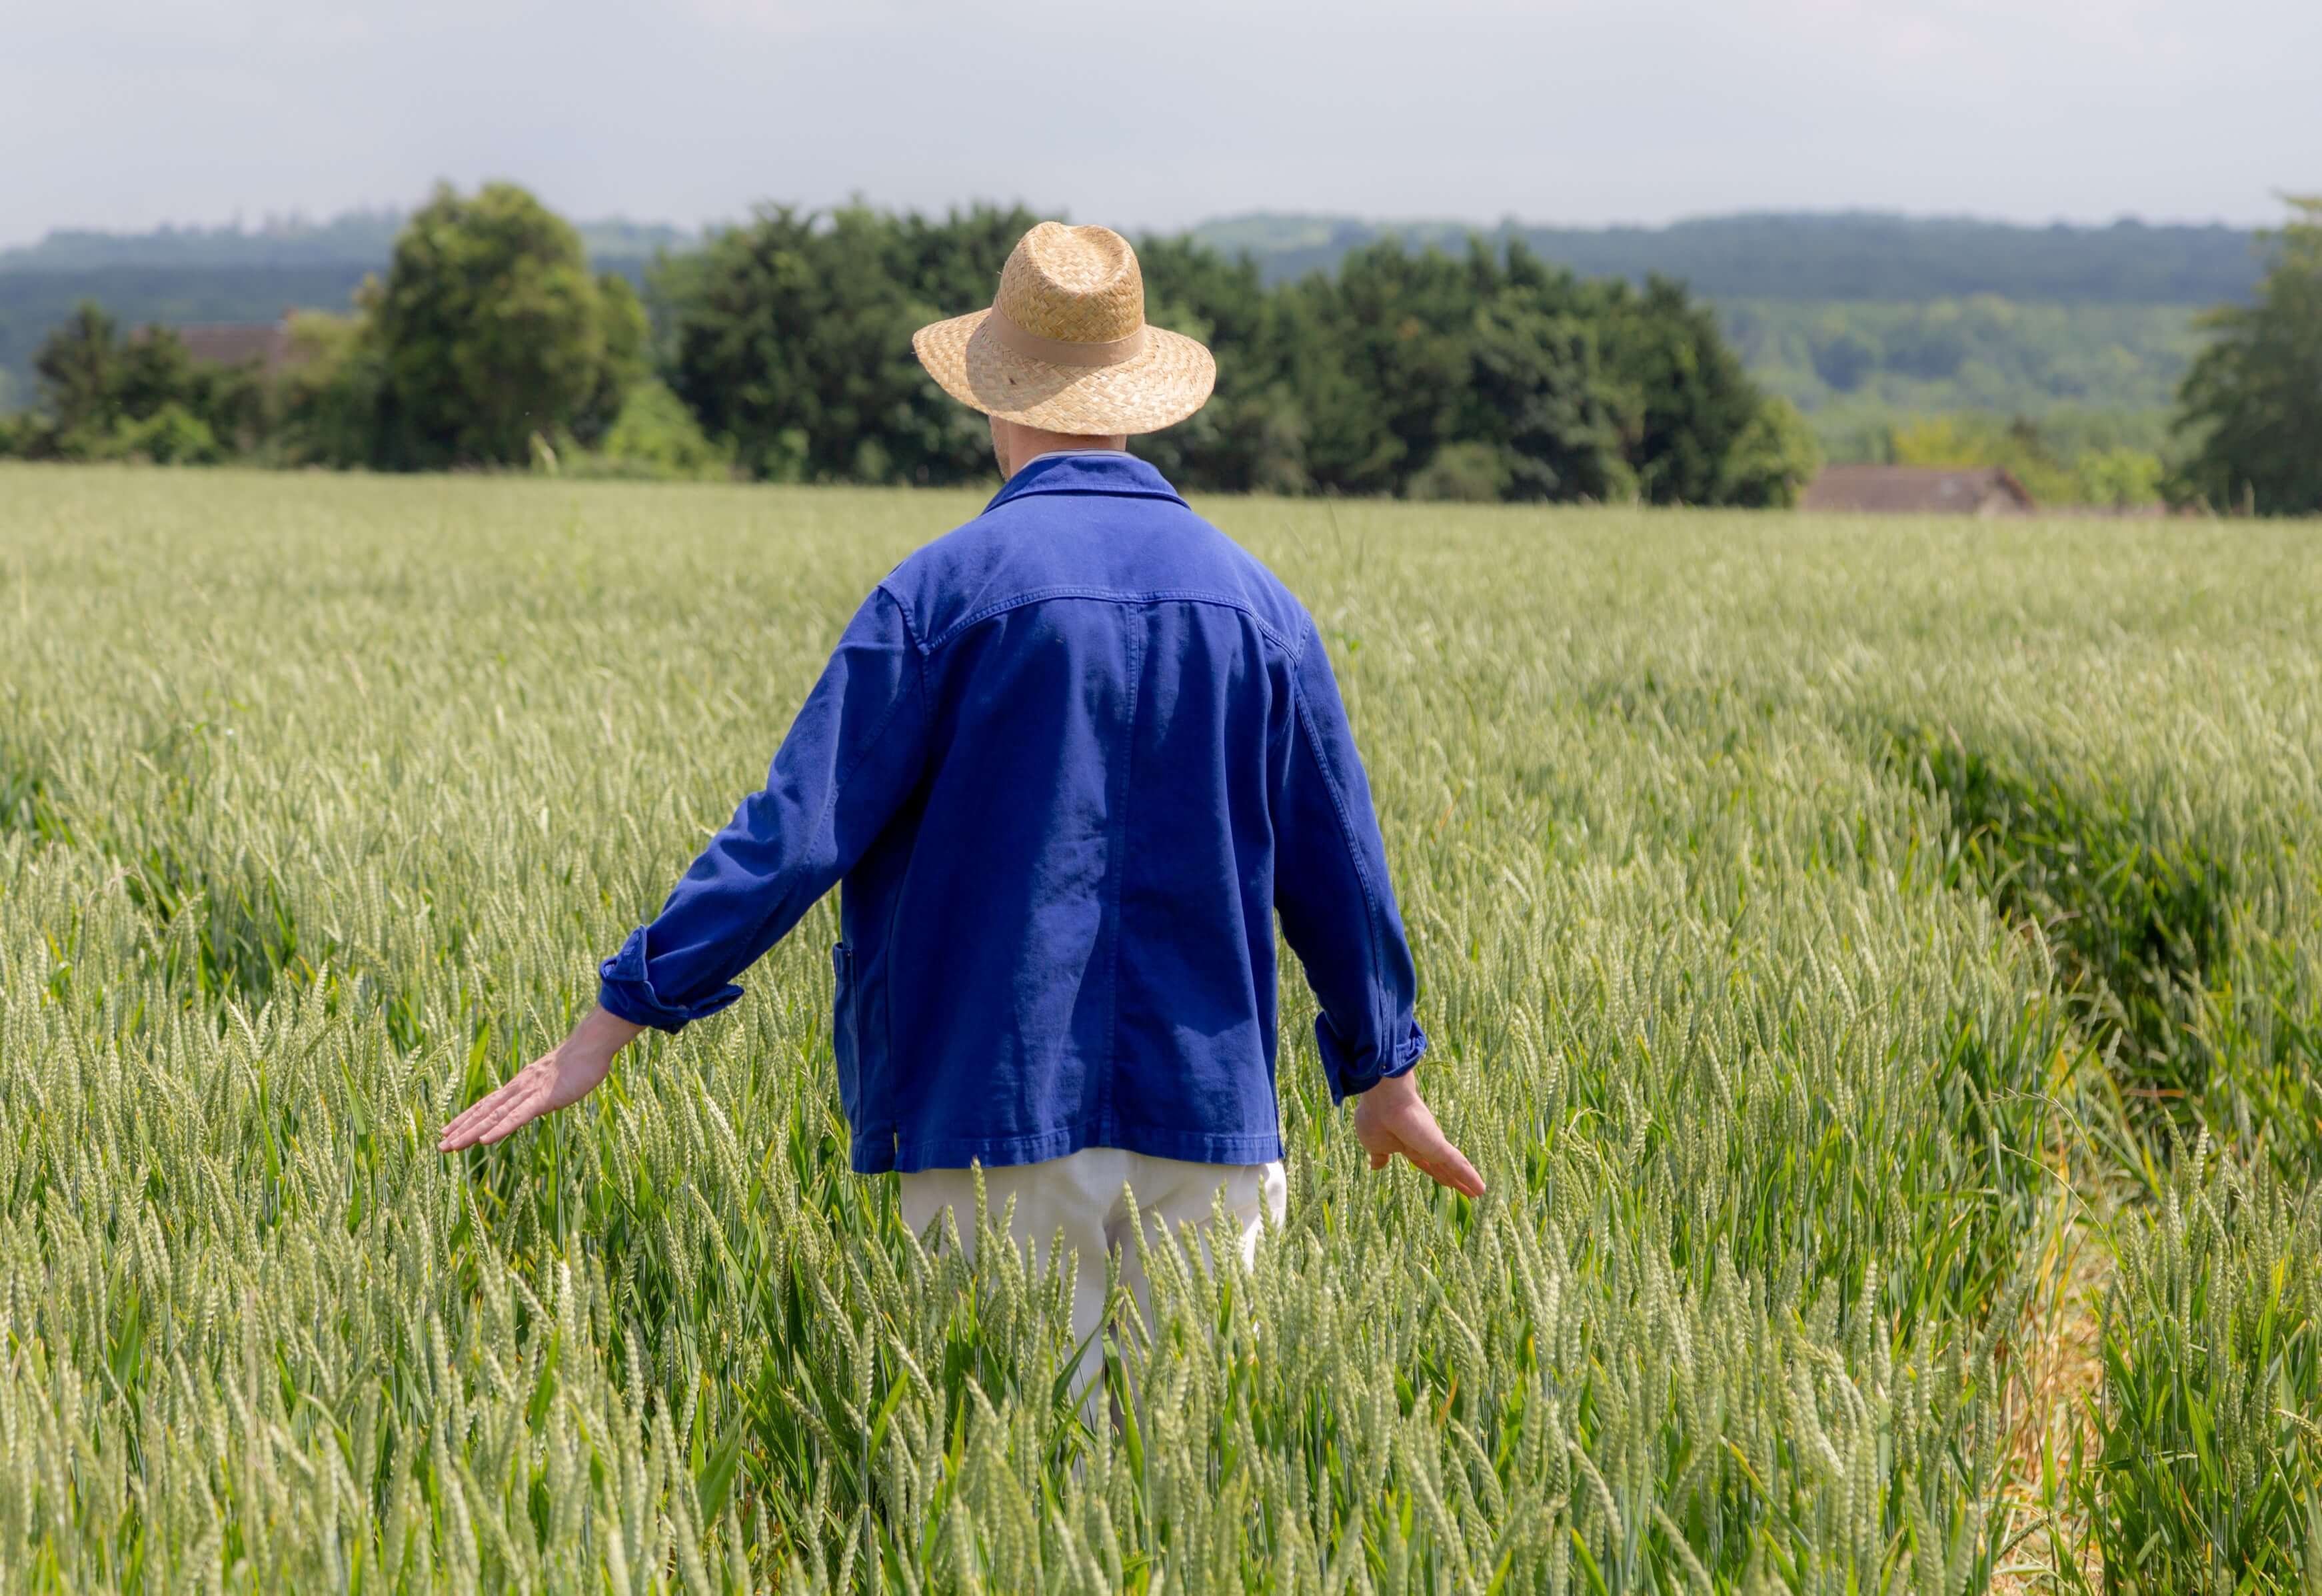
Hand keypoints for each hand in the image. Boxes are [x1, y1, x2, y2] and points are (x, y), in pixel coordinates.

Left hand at [438, 1005, 642, 1151]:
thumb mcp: (555, 1080)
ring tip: (451, 1146)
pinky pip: (517, 1117)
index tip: (449, 1130)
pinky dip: (500, 1129)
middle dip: (461, 1129)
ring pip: (494, 1116)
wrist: (591, 1045)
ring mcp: (529, 1094)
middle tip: (440, 1145)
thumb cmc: (580, 1061)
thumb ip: (544, 1090)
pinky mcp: (543, 1099)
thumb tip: (541, 1098)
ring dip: (471, 1132)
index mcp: (521, 1085)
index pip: (488, 1104)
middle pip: (484, 1112)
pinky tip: (485, 1141)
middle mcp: (518, 1089)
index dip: (467, 1118)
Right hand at [1352, 1071, 1485, 1196]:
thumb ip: (1380, 1156)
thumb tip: (1376, 1166)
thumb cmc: (1375, 1116)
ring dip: (1466, 1180)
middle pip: (1442, 1167)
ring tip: (1480, 1192)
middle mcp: (1424, 1143)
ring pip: (1454, 1166)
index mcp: (1407, 1145)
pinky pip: (1457, 1164)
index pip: (1425, 1163)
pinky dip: (1469, 1177)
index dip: (1435, 1173)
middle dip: (1453, 1179)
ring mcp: (1434, 1144)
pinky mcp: (1439, 1145)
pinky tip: (1481, 1189)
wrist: (1383, 1098)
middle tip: (1469, 1191)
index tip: (1445, 1183)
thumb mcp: (1373, 1143)